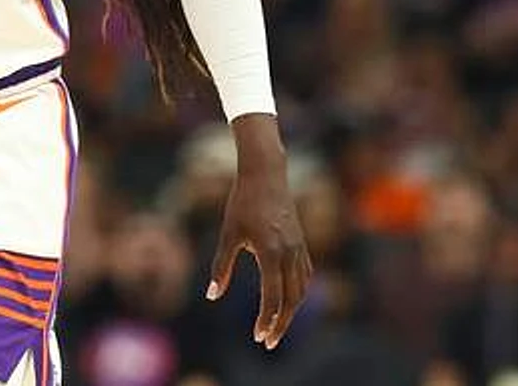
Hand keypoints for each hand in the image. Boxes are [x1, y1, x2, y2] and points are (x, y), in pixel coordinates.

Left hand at [207, 116, 311, 349]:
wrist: (265, 175)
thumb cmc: (242, 202)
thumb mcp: (228, 234)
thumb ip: (222, 266)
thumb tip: (212, 295)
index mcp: (270, 252)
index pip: (273, 297)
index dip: (266, 320)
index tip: (258, 337)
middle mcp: (290, 253)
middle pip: (292, 300)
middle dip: (281, 323)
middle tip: (269, 342)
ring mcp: (300, 248)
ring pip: (302, 290)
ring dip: (291, 311)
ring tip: (276, 325)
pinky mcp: (302, 243)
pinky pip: (306, 275)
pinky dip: (299, 292)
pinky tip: (289, 299)